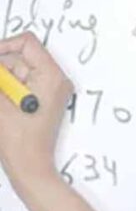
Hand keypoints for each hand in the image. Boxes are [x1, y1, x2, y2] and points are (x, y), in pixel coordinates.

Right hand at [0, 31, 73, 187]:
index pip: (26, 42)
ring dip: (2, 83)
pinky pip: (19, 83)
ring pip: (15, 71)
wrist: (30, 167)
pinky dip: (5, 90)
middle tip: (1, 95)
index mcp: (51, 75)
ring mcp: (50, 89)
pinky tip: (4, 106)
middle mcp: (55, 79)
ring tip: (4, 104)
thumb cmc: (18, 140)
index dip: (1, 47)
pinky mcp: (42, 98)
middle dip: (0, 72)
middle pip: (19, 57)